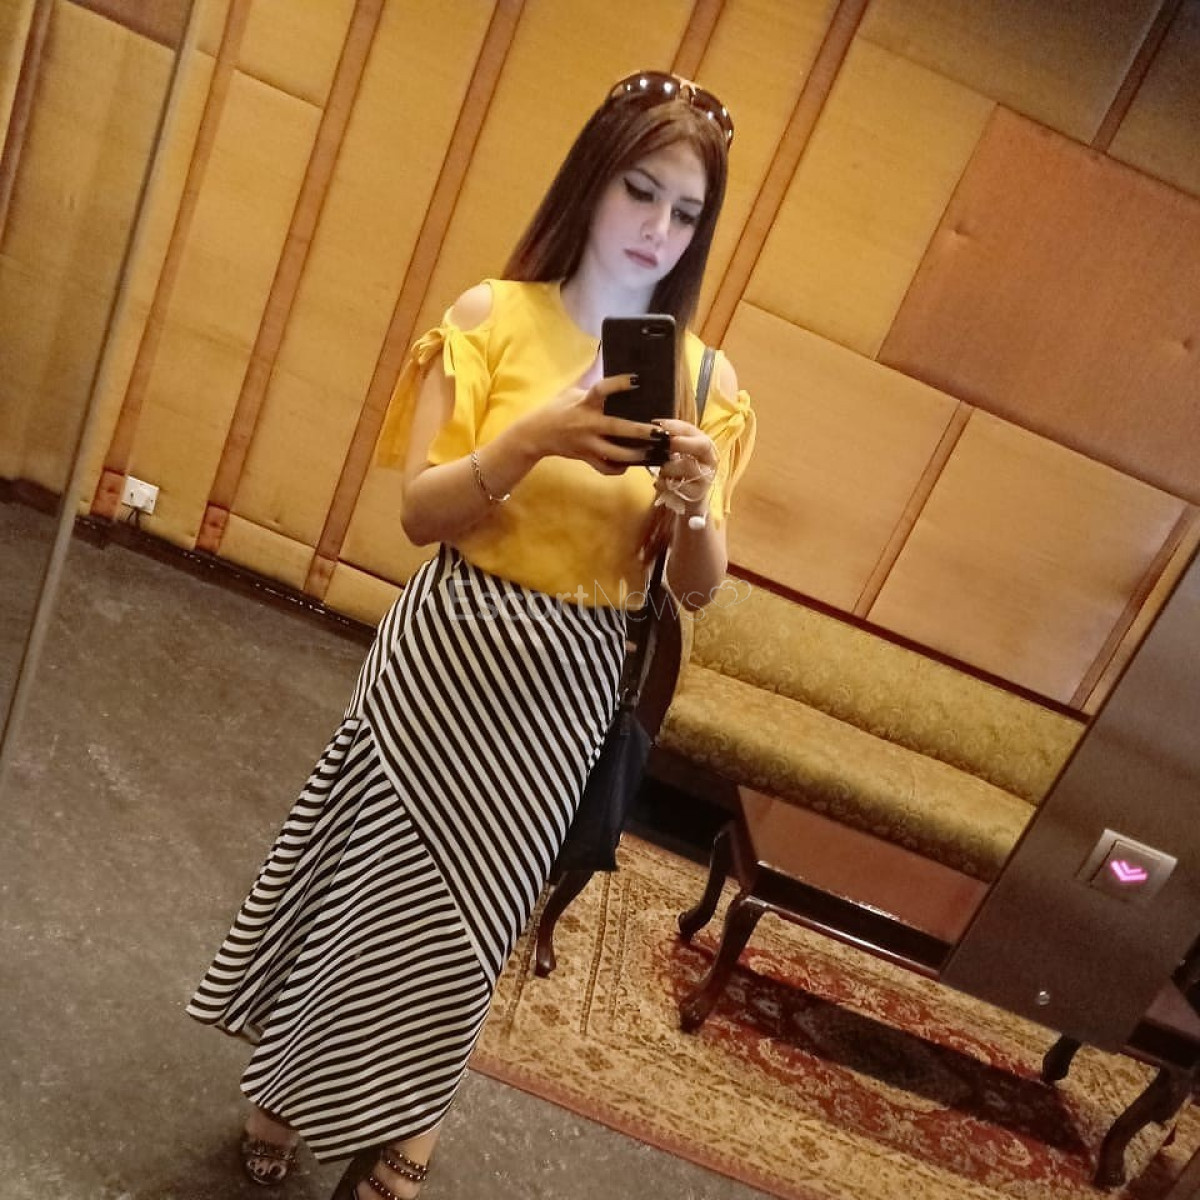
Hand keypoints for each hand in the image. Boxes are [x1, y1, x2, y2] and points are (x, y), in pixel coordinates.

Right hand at [523, 373, 663, 475]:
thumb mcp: (572, 390)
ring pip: (615, 453)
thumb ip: (591, 378)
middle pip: (617, 427)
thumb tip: (604, 355)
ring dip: (636, 454)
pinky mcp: (586, 458)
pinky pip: (605, 468)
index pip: (602, 389)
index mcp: (585, 403)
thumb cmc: (557, 408)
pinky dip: (619, 468)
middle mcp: (588, 423)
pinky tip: (631, 464)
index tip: (637, 379)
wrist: (536, 434)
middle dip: (640, 431)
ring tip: (654, 451)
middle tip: (659, 431)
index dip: (619, 383)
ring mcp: (587, 443)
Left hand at [651, 419, 716, 511]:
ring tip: (661, 470)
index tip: (658, 424)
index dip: (675, 426)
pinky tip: (659, 483)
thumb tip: (655, 426)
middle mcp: (709, 459)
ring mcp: (706, 477)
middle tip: (664, 444)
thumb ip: (672, 440)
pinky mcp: (697, 493)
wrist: (690, 497)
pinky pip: (680, 486)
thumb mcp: (680, 453)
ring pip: (689, 466)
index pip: (692, 430)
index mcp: (704, 445)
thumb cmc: (683, 471)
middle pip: (702, 445)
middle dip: (681, 442)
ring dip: (669, 467)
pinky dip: (664, 483)